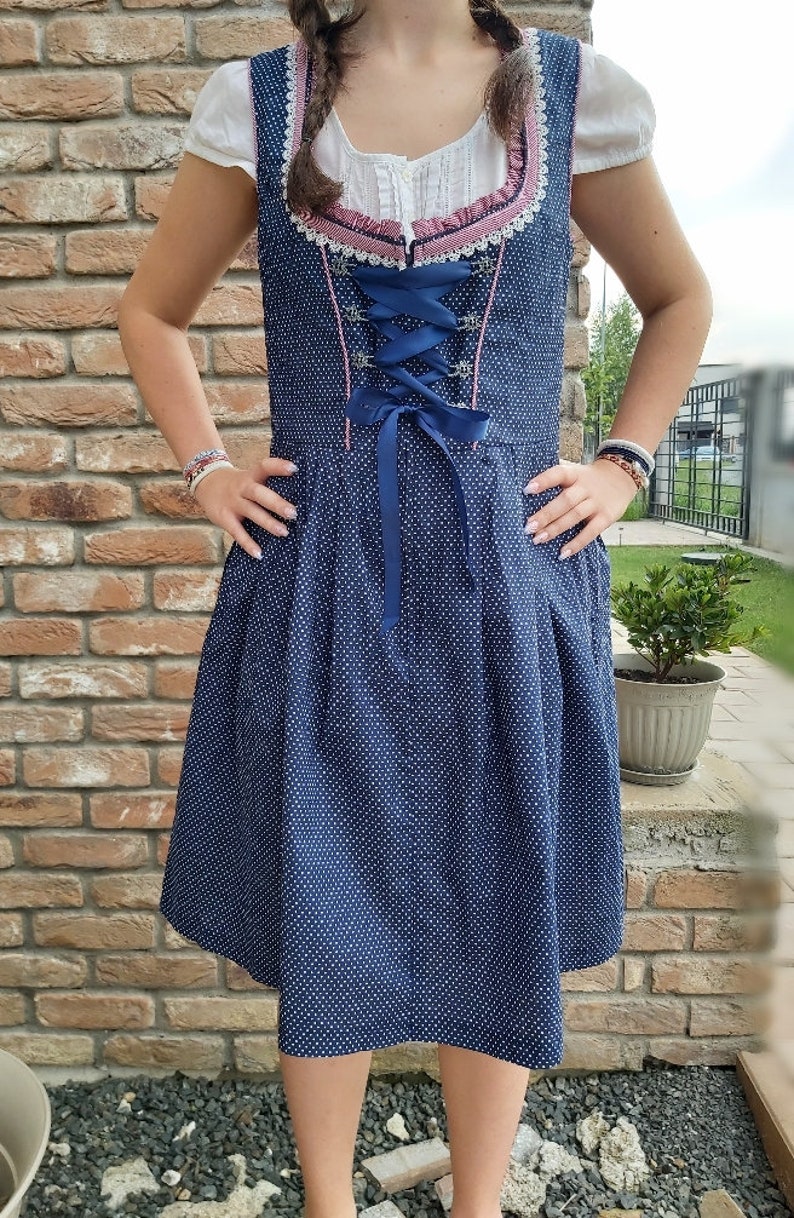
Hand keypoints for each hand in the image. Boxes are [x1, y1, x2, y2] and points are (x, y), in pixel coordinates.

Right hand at [191, 457, 297, 559]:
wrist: (206, 482)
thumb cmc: (239, 484)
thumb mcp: (250, 477)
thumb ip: (268, 485)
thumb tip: (300, 498)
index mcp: (251, 476)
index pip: (264, 467)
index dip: (278, 466)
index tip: (294, 468)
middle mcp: (242, 488)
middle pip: (258, 493)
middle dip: (276, 503)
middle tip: (293, 513)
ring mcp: (232, 503)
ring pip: (251, 512)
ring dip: (268, 523)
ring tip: (284, 532)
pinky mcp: (224, 517)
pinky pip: (237, 532)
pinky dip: (247, 543)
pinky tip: (259, 554)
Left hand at [522, 458, 637, 558]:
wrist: (622, 476)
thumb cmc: (587, 479)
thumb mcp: (574, 473)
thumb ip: (555, 481)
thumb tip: (525, 493)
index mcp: (574, 474)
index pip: (558, 474)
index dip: (543, 481)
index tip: (526, 490)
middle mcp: (585, 488)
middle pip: (564, 501)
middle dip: (545, 514)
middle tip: (527, 527)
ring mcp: (596, 503)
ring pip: (574, 516)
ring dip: (555, 529)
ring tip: (538, 539)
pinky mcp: (606, 517)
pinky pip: (590, 532)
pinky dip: (577, 543)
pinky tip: (562, 553)